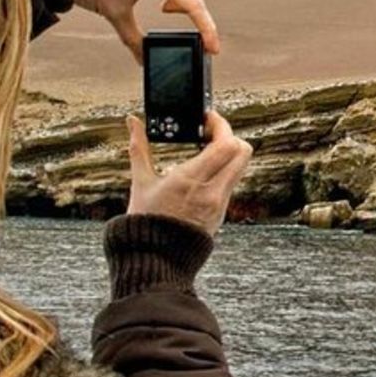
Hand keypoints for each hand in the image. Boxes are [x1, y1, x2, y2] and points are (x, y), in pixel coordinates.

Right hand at [125, 111, 252, 234]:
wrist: (155, 259)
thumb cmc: (144, 221)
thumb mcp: (141, 182)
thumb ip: (139, 148)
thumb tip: (132, 122)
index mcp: (190, 180)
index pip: (226, 144)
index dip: (221, 125)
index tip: (208, 118)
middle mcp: (211, 191)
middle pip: (243, 151)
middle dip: (230, 136)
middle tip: (211, 132)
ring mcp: (220, 203)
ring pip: (240, 166)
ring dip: (228, 152)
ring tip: (205, 150)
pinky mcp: (222, 212)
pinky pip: (232, 182)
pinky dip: (224, 170)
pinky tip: (205, 170)